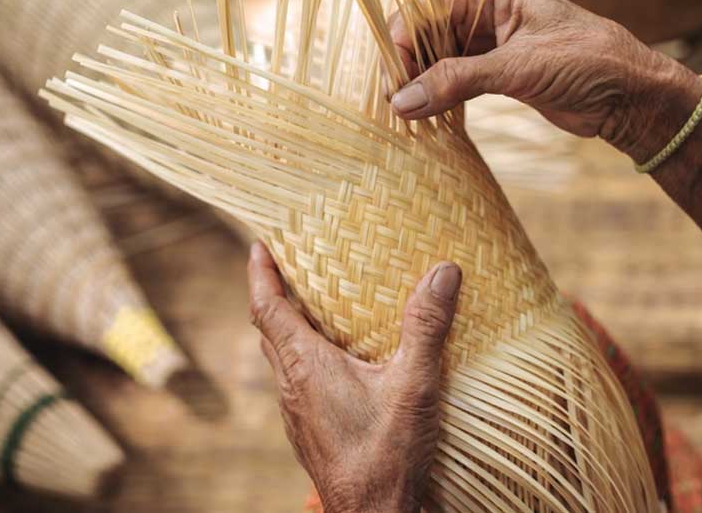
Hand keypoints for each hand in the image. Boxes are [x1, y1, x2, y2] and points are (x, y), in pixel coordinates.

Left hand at [247, 242, 462, 512]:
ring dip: (291, 329)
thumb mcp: (414, 384)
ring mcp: (298, 414)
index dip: (260, 274)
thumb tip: (443, 273)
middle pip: (270, 331)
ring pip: (283, 359)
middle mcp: (292, 387)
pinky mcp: (311, 432)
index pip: (267, 308)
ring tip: (318, 308)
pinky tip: (341, 364)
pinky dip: (308, 359)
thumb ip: (426, 327)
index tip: (258, 246)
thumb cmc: (386, 456)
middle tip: (291, 267)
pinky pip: (299, 383)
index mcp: (305, 366)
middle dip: (276, 296)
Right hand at [389, 0, 698, 153]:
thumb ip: (457, 81)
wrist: (630, 96)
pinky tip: (426, 118)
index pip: (426, 9)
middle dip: (408, 68)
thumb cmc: (587, 62)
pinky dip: (438, 98)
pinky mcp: (495, 73)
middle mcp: (484, 10)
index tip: (391, 83)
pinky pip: (452, 82)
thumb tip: (402, 101)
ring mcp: (488, 42)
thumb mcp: (518, 69)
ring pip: (436, 61)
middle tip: (394, 106)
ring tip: (404, 117)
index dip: (403, 44)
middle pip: (425, 35)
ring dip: (420, 86)